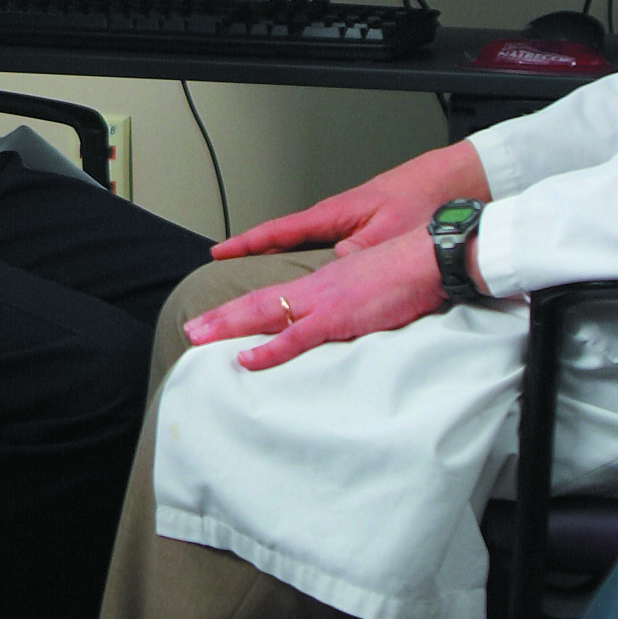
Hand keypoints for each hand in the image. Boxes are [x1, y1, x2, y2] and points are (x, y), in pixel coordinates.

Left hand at [183, 232, 449, 370]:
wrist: (428, 258)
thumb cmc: (408, 273)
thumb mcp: (369, 288)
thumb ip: (349, 302)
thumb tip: (340, 318)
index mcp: (321, 283)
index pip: (272, 295)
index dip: (241, 308)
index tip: (216, 319)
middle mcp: (315, 288)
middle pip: (257, 303)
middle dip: (220, 318)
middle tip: (190, 330)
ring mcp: (324, 302)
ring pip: (265, 315)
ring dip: (228, 327)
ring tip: (196, 338)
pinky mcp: (339, 318)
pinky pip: (297, 337)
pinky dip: (269, 350)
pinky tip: (245, 360)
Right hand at [209, 141, 489, 262]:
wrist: (457, 182)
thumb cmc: (426, 199)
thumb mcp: (390, 231)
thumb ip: (359, 251)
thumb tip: (333, 268)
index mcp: (335, 215)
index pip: (279, 230)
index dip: (247, 243)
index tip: (220, 252)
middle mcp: (337, 220)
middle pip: (281, 241)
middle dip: (250, 260)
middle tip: (221, 278)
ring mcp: (349, 227)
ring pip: (302, 250)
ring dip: (275, 266)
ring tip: (248, 291)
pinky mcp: (365, 232)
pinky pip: (325, 251)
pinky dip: (306, 262)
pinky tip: (305, 279)